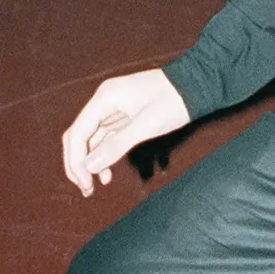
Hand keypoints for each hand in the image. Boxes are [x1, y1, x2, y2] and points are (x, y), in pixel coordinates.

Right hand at [62, 69, 189, 196]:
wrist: (198, 84)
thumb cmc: (174, 101)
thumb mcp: (147, 125)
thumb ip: (116, 145)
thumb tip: (88, 167)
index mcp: (105, 98)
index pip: (77, 133)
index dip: (76, 161)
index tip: (85, 183)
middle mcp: (104, 101)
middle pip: (78, 136)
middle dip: (78, 163)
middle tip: (86, 189)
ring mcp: (113, 108)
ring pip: (90, 139)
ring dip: (89, 162)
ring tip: (94, 187)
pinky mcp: (123, 115)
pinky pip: (105, 138)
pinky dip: (103, 155)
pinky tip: (107, 173)